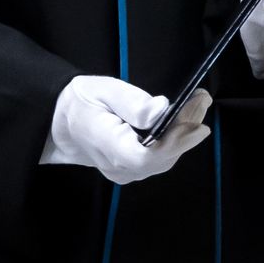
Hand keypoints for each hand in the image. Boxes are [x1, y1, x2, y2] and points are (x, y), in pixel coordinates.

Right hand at [40, 76, 211, 183]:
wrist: (61, 124)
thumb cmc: (82, 102)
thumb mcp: (103, 90)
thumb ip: (132, 102)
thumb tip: (161, 109)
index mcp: (106, 144)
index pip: (146, 157)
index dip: (175, 144)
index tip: (198, 125)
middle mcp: (117, 166)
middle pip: (162, 158)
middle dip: (187, 130)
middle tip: (202, 99)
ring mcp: (124, 172)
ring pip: (164, 160)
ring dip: (185, 133)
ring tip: (198, 103)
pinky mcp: (131, 171)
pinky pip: (159, 159)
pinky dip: (176, 139)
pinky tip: (184, 118)